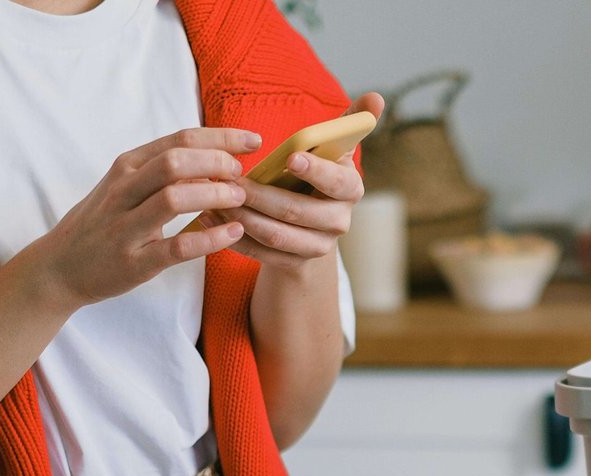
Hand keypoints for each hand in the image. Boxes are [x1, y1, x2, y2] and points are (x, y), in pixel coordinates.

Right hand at [31, 127, 256, 307]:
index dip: (221, 137)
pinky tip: (234, 233)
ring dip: (214, 195)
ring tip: (239, 198)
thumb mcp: (124, 186)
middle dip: (217, 162)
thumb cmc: (102, 222)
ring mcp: (126, 227)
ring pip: (173, 199)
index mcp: (127, 167)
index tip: (253, 141)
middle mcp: (124, 190)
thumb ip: (162, 171)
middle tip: (241, 174)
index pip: (179, 139)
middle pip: (175, 162)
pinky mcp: (134, 262)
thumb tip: (214, 157)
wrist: (59, 266)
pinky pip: (177, 247)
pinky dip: (210, 239)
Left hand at [220, 93, 385, 270]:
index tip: (290, 157)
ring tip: (216, 199)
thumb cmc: (317, 173)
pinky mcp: (295, 263)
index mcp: (350, 189)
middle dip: (261, 196)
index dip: (316, 170)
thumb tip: (376, 96)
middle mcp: (339, 221)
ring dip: (243, 217)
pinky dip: (236, 237)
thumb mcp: (333, 149)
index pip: (338, 182)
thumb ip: (350, 123)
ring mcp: (318, 246)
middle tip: (232, 181)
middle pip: (297, 211)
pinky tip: (213, 219)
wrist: (311, 224)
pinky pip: (261, 254)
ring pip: (275, 234)